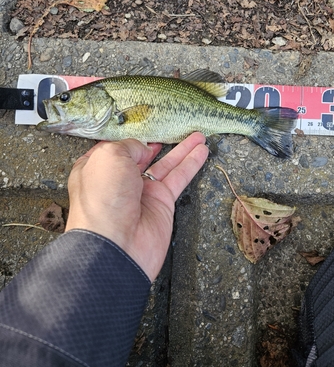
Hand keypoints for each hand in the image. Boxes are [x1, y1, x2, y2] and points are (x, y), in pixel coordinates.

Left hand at [66, 132, 208, 280]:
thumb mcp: (109, 157)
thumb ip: (129, 146)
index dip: (128, 136)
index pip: (114, 148)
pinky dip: (191, 164)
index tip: (142, 124)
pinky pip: (179, 178)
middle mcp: (119, 180)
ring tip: (198, 135)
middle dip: (157, 142)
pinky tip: (202, 151)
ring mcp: (142, 192)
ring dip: (182, 149)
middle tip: (173, 129)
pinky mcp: (162, 202)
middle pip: (143, 155)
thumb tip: (144, 149)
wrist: (115, 244)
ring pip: (166, 164)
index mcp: (97, 168)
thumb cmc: (102, 198)